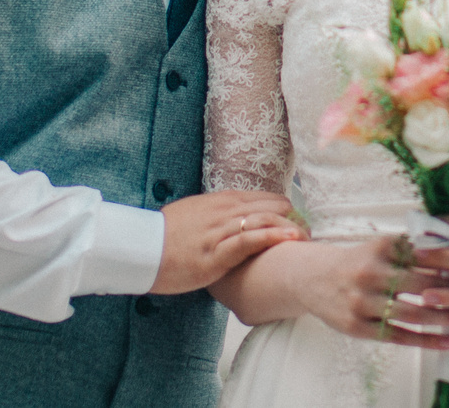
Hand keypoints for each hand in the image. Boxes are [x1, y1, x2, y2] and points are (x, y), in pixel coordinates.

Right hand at [151, 191, 304, 293]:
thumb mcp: (192, 215)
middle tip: (308, 230)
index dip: (282, 207)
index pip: (261, 197)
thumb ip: (214, 214)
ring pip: (264, 220)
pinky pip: (250, 240)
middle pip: (269, 205)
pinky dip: (273, 237)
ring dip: (290, 227)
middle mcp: (223, 211)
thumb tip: (231, 218)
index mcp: (218, 201)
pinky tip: (290, 238)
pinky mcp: (216, 252)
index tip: (297, 218)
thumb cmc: (163, 237)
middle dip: (292, 217)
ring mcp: (220, 231)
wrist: (139, 250)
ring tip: (308, 236)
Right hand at [291, 236, 448, 348]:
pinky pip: (398, 336)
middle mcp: (371, 273)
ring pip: (412, 313)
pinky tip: (447, 341)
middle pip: (421, 284)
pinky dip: (426, 340)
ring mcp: (363, 302)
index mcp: (381, 247)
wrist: (312, 279)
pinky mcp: (359, 326)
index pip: (425, 255)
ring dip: (443, 318)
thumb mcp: (381, 246)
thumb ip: (412, 248)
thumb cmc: (357, 261)